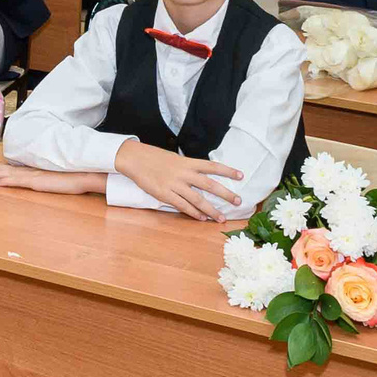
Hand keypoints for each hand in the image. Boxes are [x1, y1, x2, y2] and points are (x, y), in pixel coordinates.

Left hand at [0, 163, 107, 194]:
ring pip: (12, 174)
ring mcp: (36, 176)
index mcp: (42, 169)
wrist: (85, 175)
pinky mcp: (38, 182)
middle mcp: (37, 171)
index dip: (9, 167)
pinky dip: (7, 181)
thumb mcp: (65, 176)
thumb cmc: (78, 176)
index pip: (22, 168)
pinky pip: (19, 182)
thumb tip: (55, 179)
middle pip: (13, 169)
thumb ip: (56, 177)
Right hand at [112, 140, 244, 218]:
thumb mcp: (175, 159)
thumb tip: (202, 175)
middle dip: (225, 194)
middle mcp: (184, 173)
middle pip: (210, 185)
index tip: (241, 176)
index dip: (227, 171)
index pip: (212, 166)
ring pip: (198, 200)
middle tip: (238, 201)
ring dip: (212, 210)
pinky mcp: (165, 194)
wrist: (135, 159)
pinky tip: (202, 218)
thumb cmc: (155, 158)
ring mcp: (175, 185)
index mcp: (188, 162)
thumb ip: (189, 168)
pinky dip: (194, 213)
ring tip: (221, 218)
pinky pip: (183, 206)